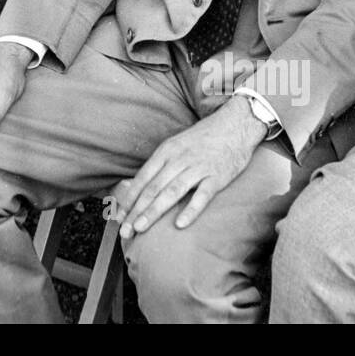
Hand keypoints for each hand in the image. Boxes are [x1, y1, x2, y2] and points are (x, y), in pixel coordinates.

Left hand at [114, 97, 266, 239]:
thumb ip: (161, 164)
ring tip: (140, 227)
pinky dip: (191, 210)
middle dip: (136, 211)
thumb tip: (142, 187)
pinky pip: (203, 195)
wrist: (235, 124)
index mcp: (166, 151)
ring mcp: (198, 168)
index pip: (142, 179)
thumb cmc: (203, 139)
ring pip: (172, 192)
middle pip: (153, 188)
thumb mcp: (177, 145)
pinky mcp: (218, 176)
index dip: (129, 199)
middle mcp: (179, 159)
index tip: (119, 217)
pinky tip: (180, 224)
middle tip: (125, 231)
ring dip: (154, 211)